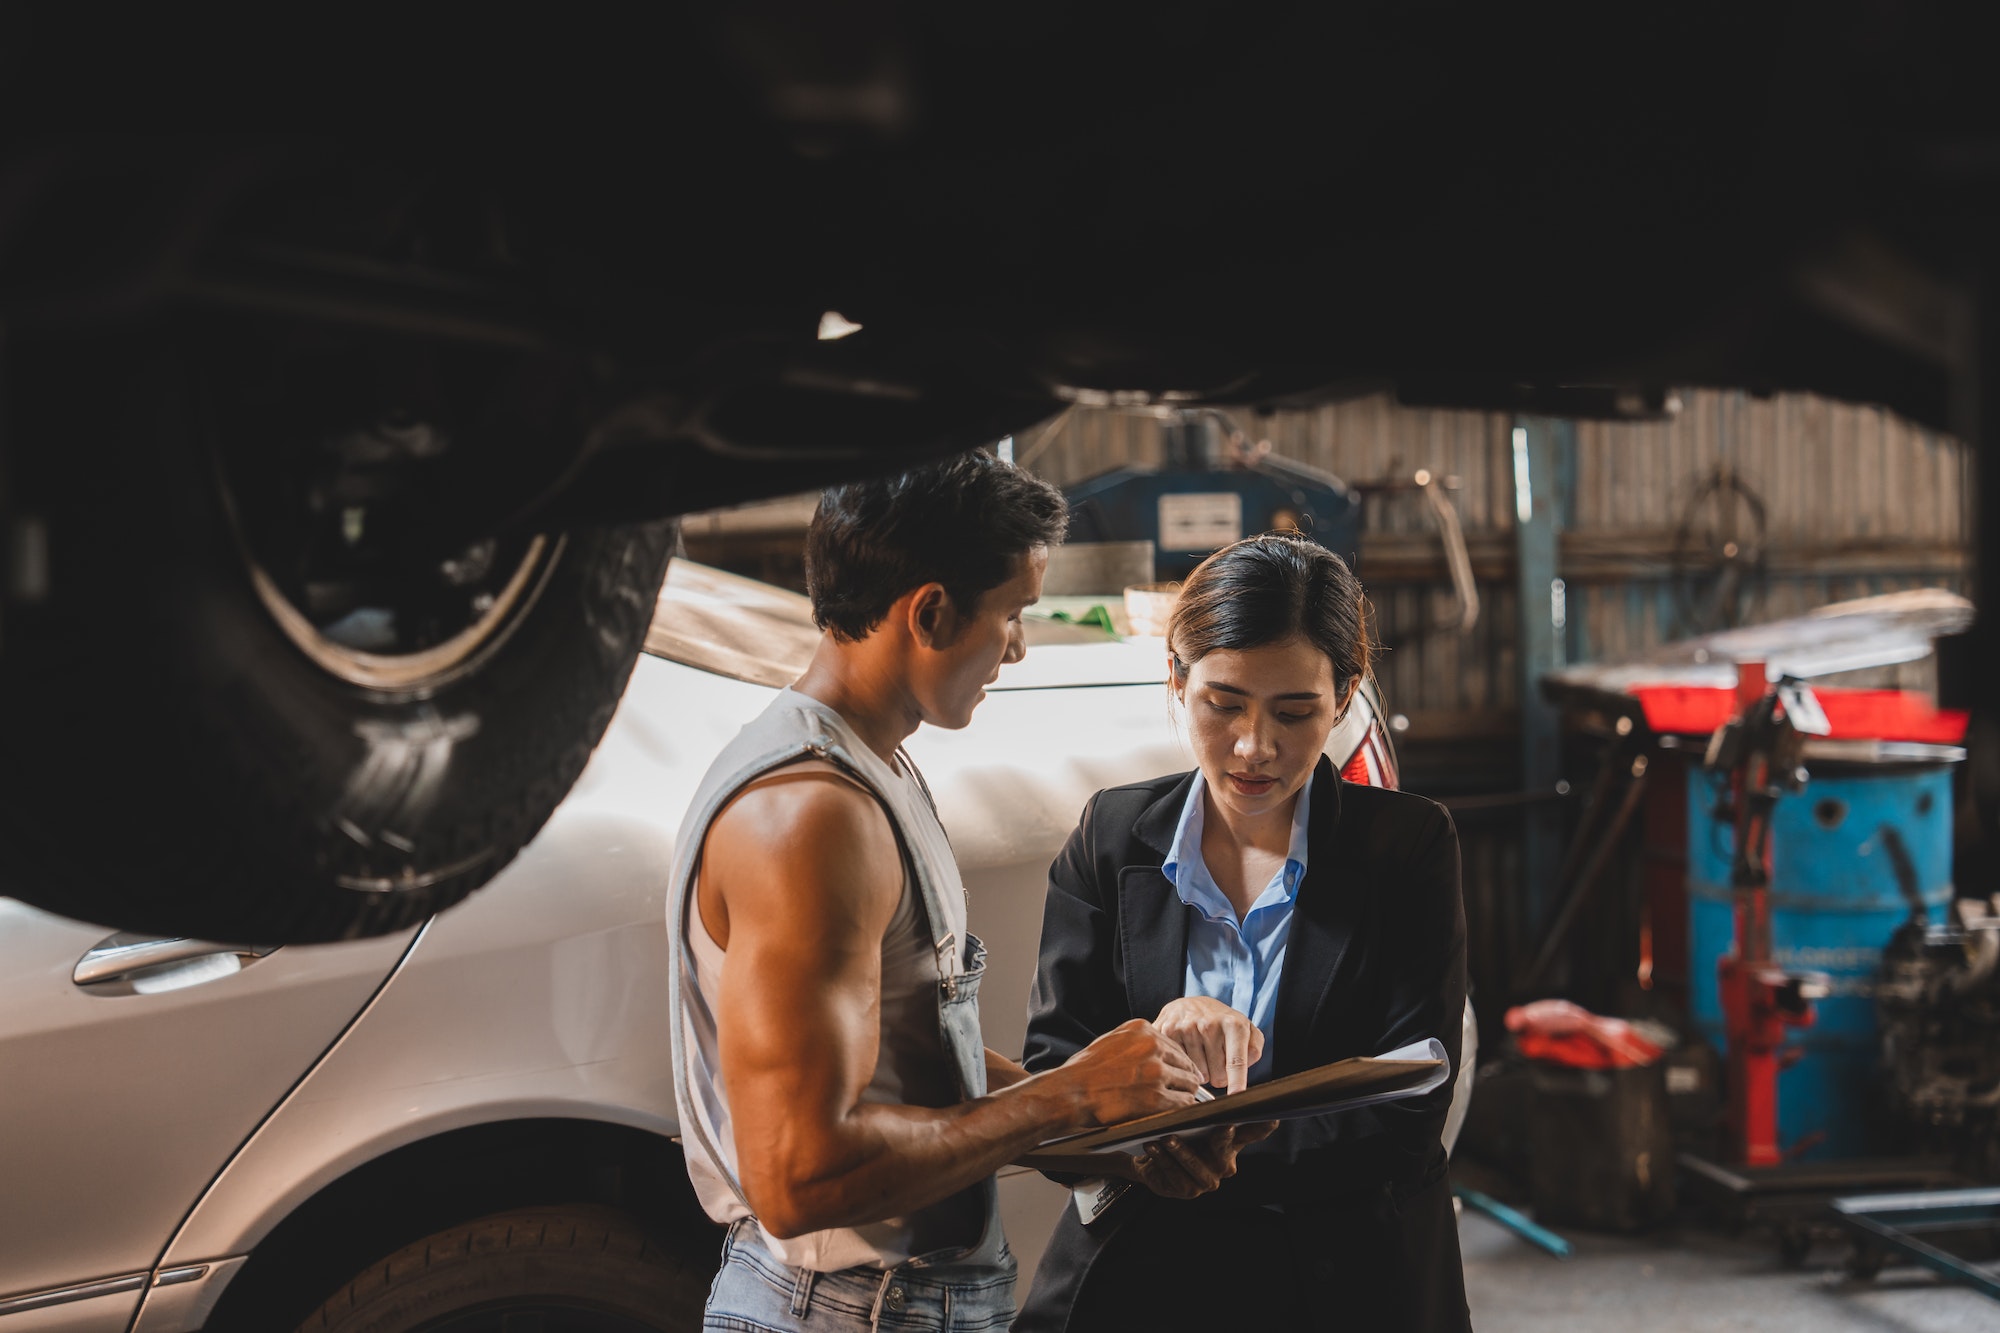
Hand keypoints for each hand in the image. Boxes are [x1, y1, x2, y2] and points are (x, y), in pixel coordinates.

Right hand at [1058, 1019, 1204, 1127]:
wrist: (1071, 1092)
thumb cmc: (1086, 1070)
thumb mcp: (1111, 1039)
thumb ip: (1136, 1040)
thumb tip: (1159, 1050)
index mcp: (1142, 1029)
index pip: (1175, 1046)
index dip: (1179, 1062)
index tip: (1180, 1072)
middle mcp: (1152, 1046)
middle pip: (1186, 1064)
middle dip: (1185, 1078)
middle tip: (1184, 1089)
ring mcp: (1156, 1072)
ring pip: (1189, 1084)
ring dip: (1185, 1094)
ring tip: (1178, 1101)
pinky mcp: (1156, 1097)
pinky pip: (1183, 1103)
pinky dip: (1182, 1108)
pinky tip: (1174, 1111)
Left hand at [1118, 1121, 1280, 1198]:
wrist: (1151, 1156)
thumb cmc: (1180, 1134)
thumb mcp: (1195, 1119)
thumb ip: (1213, 1110)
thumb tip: (1230, 1092)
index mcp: (1232, 1144)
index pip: (1253, 1134)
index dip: (1263, 1127)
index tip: (1271, 1117)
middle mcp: (1224, 1166)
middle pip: (1224, 1153)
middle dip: (1221, 1140)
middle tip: (1219, 1125)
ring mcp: (1207, 1182)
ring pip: (1195, 1167)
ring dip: (1181, 1151)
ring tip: (1166, 1136)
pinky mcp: (1186, 1191)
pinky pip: (1174, 1175)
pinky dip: (1162, 1160)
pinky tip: (1152, 1146)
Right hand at [1154, 996, 1263, 1092]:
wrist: (1191, 1002)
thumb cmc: (1222, 1022)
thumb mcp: (1246, 1029)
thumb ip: (1254, 1050)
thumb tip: (1242, 1072)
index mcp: (1234, 1025)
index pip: (1236, 1060)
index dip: (1237, 1080)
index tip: (1236, 1095)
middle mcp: (1209, 1025)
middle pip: (1217, 1078)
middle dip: (1218, 1074)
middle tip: (1214, 1056)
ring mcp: (1186, 1028)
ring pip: (1197, 1075)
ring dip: (1199, 1070)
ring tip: (1199, 1051)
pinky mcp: (1167, 1031)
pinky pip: (1179, 1066)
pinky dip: (1183, 1064)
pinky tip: (1185, 1050)